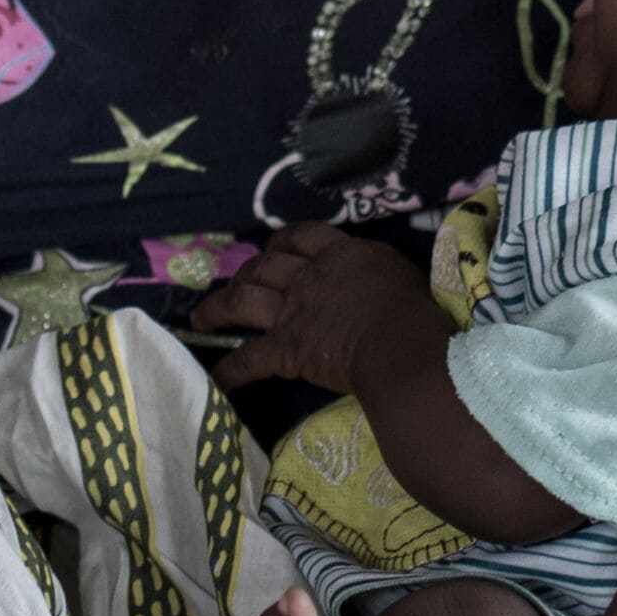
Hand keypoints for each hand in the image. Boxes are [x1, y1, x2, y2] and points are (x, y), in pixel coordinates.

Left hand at [190, 226, 439, 396]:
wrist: (400, 343)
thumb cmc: (415, 310)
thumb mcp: (401, 273)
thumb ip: (379, 271)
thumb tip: (378, 276)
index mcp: (340, 254)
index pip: (301, 236)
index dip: (281, 241)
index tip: (272, 247)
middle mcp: (309, 277)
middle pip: (265, 265)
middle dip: (246, 272)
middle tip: (238, 282)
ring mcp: (292, 311)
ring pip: (242, 301)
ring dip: (217, 308)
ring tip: (201, 316)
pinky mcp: (286, 348)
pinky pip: (248, 359)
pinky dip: (230, 370)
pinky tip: (217, 379)